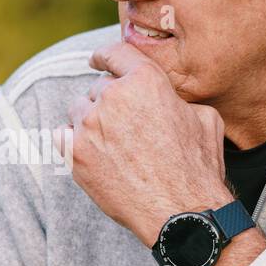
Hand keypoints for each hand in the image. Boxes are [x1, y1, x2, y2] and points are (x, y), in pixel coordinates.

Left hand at [56, 40, 231, 246]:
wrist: (181, 213)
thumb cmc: (197, 168)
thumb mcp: (204, 118)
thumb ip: (176, 98)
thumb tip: (166, 98)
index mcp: (145, 80)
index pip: (115, 53)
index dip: (104, 55)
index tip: (97, 59)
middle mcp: (113, 97)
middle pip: (99, 87)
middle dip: (110, 101)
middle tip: (125, 125)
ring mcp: (89, 126)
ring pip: (79, 109)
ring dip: (91, 120)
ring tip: (111, 143)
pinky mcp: (75, 154)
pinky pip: (62, 135)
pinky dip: (72, 140)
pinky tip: (89, 151)